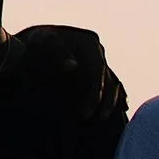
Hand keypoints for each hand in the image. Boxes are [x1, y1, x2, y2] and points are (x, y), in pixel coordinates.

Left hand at [5, 23, 123, 123]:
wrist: (36, 39)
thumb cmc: (38, 41)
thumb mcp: (45, 42)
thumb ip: (58, 52)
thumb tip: (73, 67)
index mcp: (89, 42)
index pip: (96, 71)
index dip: (94, 93)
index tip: (86, 113)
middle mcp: (97, 49)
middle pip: (107, 78)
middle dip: (104, 100)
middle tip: (97, 119)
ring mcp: (98, 57)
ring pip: (112, 81)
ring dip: (111, 100)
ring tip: (104, 118)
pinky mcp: (96, 65)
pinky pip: (111, 81)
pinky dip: (117, 93)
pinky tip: (122, 106)